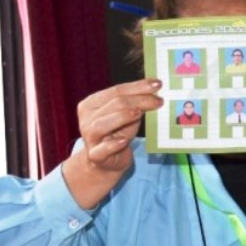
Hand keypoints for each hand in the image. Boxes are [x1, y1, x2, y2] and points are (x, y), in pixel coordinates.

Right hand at [62, 79, 162, 208]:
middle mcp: (87, 119)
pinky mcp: (95, 156)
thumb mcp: (128, 116)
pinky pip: (101, 150)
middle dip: (138, 100)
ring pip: (101, 125)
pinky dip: (112, 145)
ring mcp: (89, 138)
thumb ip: (137, 103)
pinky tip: (123, 141)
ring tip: (139, 113)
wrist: (108, 161)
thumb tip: (156, 90)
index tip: (157, 84)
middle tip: (159, 101)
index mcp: (91, 104)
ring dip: (121, 117)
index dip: (137, 86)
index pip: (116, 91)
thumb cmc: (118, 133)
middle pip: (113, 105)